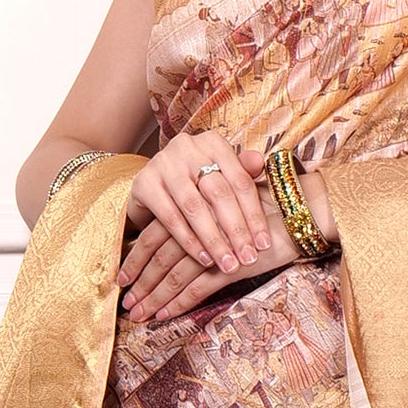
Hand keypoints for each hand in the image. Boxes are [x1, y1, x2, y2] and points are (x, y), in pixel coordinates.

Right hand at [123, 134, 269, 279]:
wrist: (150, 188)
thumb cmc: (194, 185)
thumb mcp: (219, 177)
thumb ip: (241, 173)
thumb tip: (260, 162)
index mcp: (213, 143)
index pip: (240, 181)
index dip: (254, 215)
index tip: (264, 244)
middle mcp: (187, 147)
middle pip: (219, 193)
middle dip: (236, 231)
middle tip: (248, 259)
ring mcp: (163, 163)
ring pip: (195, 207)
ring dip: (214, 240)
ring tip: (228, 264)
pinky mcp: (143, 183)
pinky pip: (170, 217)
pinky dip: (189, 241)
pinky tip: (204, 259)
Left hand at [123, 211, 297, 321]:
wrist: (300, 213)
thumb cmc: (267, 207)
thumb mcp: (229, 207)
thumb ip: (205, 220)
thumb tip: (184, 239)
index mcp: (192, 209)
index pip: (154, 235)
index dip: (136, 258)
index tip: (123, 277)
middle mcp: (196, 228)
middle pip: (157, 258)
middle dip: (140, 283)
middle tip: (126, 302)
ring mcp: (211, 248)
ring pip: (171, 276)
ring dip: (152, 298)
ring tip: (138, 314)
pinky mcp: (227, 266)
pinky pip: (195, 289)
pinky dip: (177, 303)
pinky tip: (163, 316)